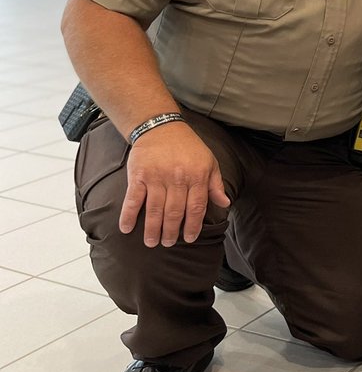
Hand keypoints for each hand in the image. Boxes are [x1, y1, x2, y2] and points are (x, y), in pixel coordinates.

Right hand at [120, 122, 229, 247]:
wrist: (161, 127)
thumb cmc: (188, 147)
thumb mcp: (209, 162)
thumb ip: (215, 184)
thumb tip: (225, 204)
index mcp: (197, 176)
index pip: (196, 207)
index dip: (193, 226)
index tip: (189, 239)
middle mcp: (178, 178)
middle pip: (175, 212)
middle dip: (171, 232)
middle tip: (168, 244)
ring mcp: (157, 177)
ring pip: (155, 209)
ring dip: (152, 229)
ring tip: (152, 242)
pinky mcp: (138, 175)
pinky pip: (133, 199)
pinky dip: (128, 215)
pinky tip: (127, 229)